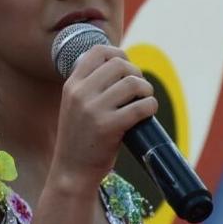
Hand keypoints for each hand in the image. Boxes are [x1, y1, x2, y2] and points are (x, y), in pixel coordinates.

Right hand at [50, 45, 156, 191]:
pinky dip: (150, 106)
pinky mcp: (108, 127)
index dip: (119, 54)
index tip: (127, 68)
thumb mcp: (74, 106)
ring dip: (146, 90)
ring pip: (132, 83)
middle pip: (120, 65)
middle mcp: (80, 93)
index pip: (98, 52)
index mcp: (71, 85)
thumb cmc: (80, 139)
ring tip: (144, 100)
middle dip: (136, 73)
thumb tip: (121, 67)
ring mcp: (93, 110)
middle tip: (139, 89)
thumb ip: (89, 87)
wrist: (72, 171)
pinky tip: (148, 112)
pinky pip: (140, 106)